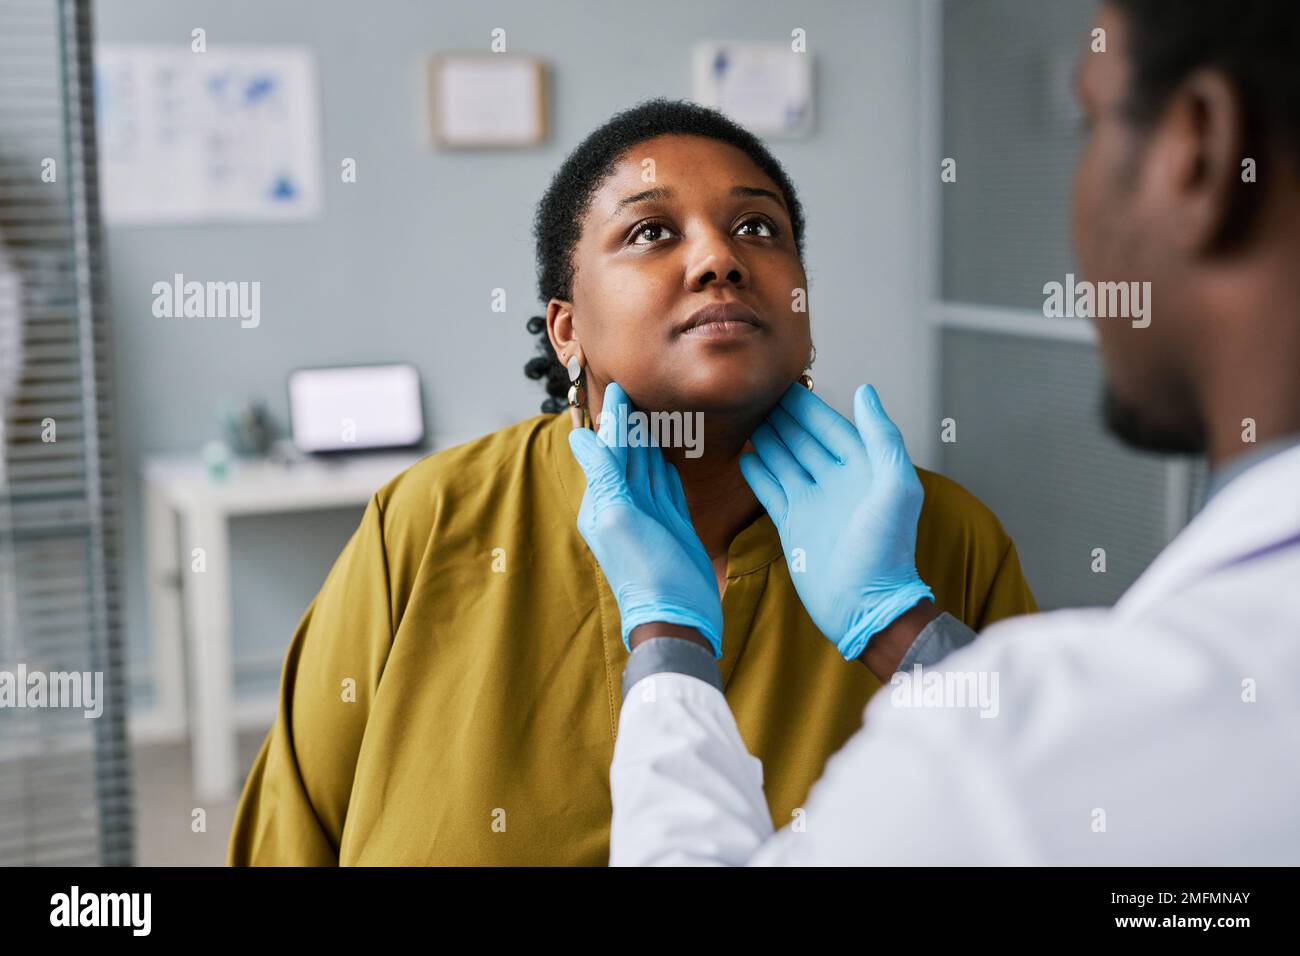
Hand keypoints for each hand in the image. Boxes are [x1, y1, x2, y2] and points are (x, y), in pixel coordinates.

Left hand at [568, 382, 723, 657]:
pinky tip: (664, 451)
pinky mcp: (673, 523)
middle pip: (627, 454)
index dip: (615, 419)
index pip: (610, 449)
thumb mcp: (619, 518)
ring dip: (646, 439)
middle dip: (628, 423)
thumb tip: (579, 438)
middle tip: (632, 389)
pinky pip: (666, 485)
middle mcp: (623, 505)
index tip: (619, 387)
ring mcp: (649, 514)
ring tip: (647, 411)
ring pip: (646, 466)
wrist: (678, 615)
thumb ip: (603, 475)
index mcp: (603, 502)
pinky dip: (664, 464)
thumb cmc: (646, 570)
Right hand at [739, 382, 933, 659]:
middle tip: (757, 394)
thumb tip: (866, 392)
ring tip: (747, 418)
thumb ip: (882, 438)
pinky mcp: (793, 525)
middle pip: (804, 440)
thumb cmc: (886, 549)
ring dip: (768, 439)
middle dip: (784, 417)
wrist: (864, 606)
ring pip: (785, 461)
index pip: (831, 427)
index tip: (785, 382)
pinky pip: (771, 490)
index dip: (809, 406)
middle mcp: (835, 482)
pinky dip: (758, 472)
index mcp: (862, 469)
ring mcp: (812, 503)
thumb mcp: (896, 487)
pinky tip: (745, 456)